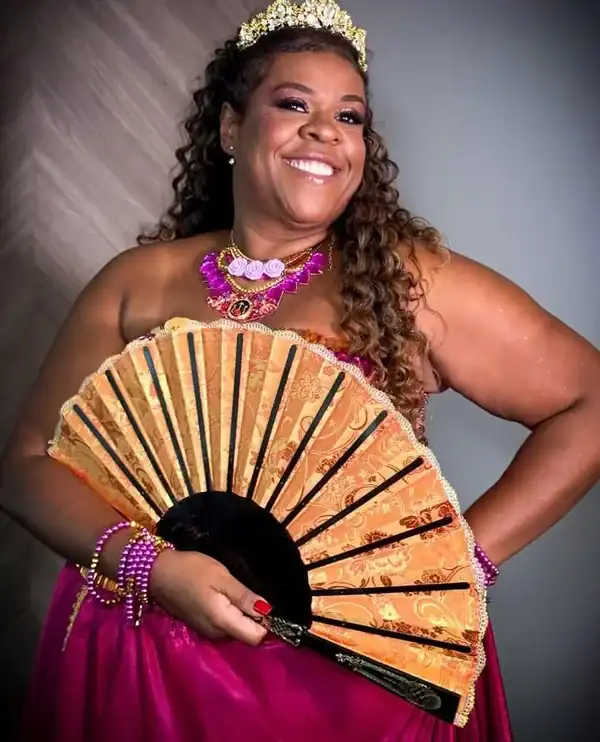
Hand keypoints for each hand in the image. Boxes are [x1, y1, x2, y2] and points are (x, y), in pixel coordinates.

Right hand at [149, 549, 268, 645]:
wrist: (158, 573)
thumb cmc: (191, 571)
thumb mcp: (221, 577)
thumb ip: (244, 596)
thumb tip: (268, 611)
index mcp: (222, 622)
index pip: (255, 637)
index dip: (266, 623)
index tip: (266, 604)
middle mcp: (216, 634)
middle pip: (246, 635)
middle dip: (254, 619)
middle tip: (250, 593)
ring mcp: (207, 632)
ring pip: (235, 631)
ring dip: (241, 616)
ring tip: (237, 593)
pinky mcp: (201, 626)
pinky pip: (224, 626)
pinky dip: (230, 615)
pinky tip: (225, 598)